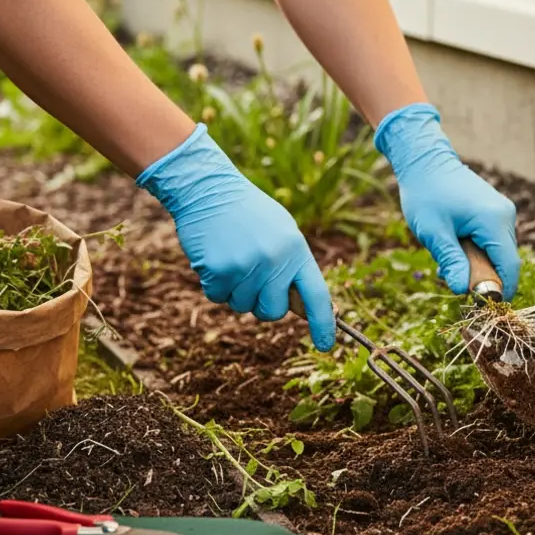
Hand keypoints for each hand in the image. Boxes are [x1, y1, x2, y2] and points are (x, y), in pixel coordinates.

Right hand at [137, 125, 335, 350]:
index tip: (325, 345)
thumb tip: (303, 307)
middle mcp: (275, 261)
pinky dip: (213, 284)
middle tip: (251, 275)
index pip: (317, 295)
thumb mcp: (282, 232)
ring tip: (232, 256)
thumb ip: (293, 267)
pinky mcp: (219, 270)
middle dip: (260, 303)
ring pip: (241, 306)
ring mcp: (246, 266)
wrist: (208, 189)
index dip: (323, 324)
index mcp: (296, 250)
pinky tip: (215, 257)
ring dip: (234, 290)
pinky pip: (217, 297)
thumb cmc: (248, 214)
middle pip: (272, 312)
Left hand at [374, 103, 520, 298]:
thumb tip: (463, 291)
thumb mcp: (434, 232)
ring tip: (447, 256)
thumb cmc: (426, 194)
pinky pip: (493, 242)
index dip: (501, 290)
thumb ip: (451, 261)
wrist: (425, 161)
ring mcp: (502, 213)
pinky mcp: (496, 213)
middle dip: (481, 276)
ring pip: (498, 253)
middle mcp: (505, 216)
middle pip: (504, 261)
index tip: (482, 305)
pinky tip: (454, 245)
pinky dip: (476, 251)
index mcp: (494, 220)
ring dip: (476, 263)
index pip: (509, 266)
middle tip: (450, 275)